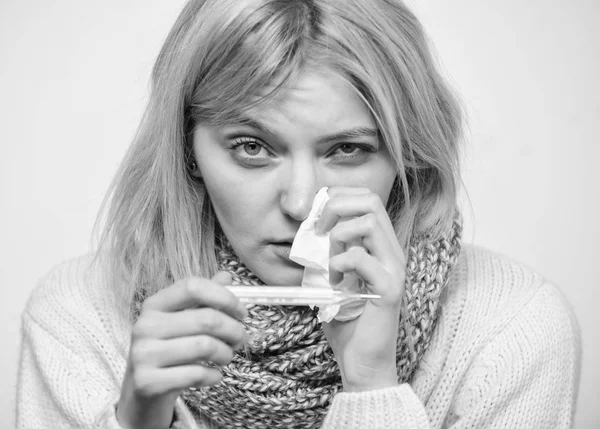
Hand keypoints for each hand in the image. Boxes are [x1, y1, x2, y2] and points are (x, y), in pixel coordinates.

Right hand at [116, 272, 246, 428]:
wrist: (143, 392)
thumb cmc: (171, 351)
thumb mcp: (183, 321)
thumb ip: (203, 299)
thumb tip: (226, 276)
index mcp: (154, 305)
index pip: (193, 286)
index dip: (224, 297)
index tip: (241, 312)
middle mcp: (145, 326)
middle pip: (206, 319)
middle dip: (234, 330)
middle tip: (240, 339)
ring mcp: (143, 354)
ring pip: (205, 346)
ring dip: (226, 353)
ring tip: (226, 357)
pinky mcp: (148, 382)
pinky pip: (196, 374)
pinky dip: (214, 376)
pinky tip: (213, 375)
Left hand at [317, 187, 405, 391]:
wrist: (363, 363)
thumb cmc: (348, 323)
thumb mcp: (333, 279)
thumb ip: (328, 254)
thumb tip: (310, 231)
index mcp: (381, 247)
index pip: (367, 199)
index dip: (338, 198)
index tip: (317, 218)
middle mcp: (392, 253)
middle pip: (370, 201)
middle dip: (335, 207)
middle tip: (319, 230)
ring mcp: (394, 270)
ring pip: (368, 223)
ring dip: (338, 237)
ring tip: (330, 263)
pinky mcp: (389, 290)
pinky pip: (361, 258)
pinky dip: (339, 264)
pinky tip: (335, 284)